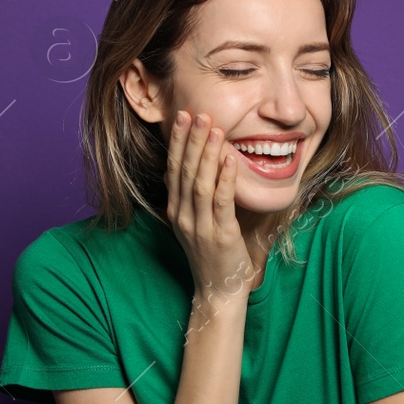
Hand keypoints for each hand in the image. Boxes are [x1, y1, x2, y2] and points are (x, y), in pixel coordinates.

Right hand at [165, 110, 257, 309]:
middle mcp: (183, 216)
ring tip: (214, 128)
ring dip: (207, 153)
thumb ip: (191, 197)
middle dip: (191, 140)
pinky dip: (225, 178)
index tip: (182, 117)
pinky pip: (221, 202)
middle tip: (198, 113)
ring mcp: (199, 226)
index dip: (178, 142)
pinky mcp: (220, 235)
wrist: (218, 290)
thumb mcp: (194, 222)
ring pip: (200, 183)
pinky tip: (229, 159)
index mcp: (176, 210)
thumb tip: (187, 167)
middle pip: (185, 171)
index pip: (173, 169)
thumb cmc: (212, 254)